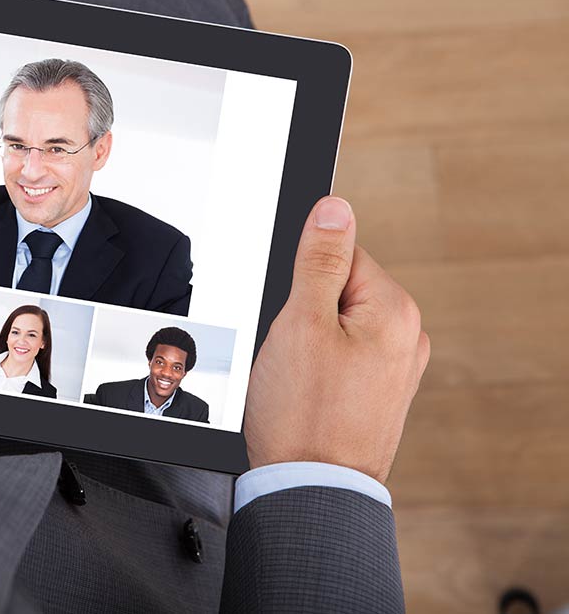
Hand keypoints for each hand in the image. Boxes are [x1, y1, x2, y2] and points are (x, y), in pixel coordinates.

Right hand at [244, 196, 429, 482]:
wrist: (309, 489)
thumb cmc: (303, 414)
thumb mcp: (302, 322)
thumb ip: (320, 259)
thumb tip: (335, 208)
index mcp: (394, 310)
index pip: (340, 256)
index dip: (302, 282)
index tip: (291, 316)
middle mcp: (407, 337)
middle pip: (339, 291)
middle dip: (305, 314)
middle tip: (291, 352)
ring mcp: (396, 369)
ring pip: (336, 327)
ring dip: (309, 343)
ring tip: (298, 379)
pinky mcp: (380, 394)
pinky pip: (342, 359)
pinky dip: (320, 370)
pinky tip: (307, 394)